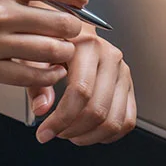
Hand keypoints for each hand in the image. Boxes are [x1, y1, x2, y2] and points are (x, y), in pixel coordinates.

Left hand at [30, 25, 135, 145]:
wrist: (72, 29)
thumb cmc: (54, 41)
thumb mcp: (37, 55)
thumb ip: (37, 82)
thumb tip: (41, 109)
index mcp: (88, 45)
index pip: (80, 91)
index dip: (61, 119)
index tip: (44, 133)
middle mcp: (110, 57)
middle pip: (98, 110)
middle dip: (73, 130)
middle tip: (56, 133)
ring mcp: (123, 71)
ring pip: (114, 120)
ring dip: (89, 136)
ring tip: (70, 134)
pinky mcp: (129, 85)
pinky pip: (127, 120)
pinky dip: (107, 135)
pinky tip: (88, 132)